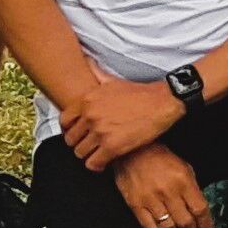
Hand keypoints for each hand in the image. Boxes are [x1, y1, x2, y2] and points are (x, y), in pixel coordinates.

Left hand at [61, 77, 184, 170]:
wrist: (163, 103)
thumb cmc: (141, 94)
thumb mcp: (114, 81)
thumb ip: (96, 73)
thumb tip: (88, 62)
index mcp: (88, 101)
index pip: (64, 121)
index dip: (70, 129)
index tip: (78, 133)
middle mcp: (91, 116)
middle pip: (71, 139)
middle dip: (80, 143)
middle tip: (90, 144)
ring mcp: (101, 132)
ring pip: (80, 153)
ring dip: (89, 155)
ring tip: (98, 153)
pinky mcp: (112, 147)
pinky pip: (93, 163)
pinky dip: (97, 165)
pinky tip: (105, 161)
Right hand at [112, 144, 212, 227]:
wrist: (134, 152)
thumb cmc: (161, 158)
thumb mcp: (184, 167)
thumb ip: (192, 189)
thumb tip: (199, 211)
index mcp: (183, 181)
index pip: (199, 209)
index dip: (206, 225)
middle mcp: (168, 192)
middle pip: (185, 222)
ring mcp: (151, 200)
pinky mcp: (136, 205)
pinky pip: (149, 227)